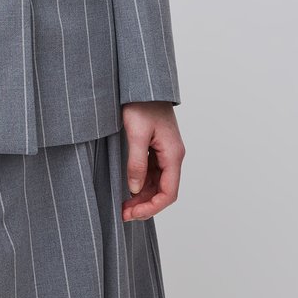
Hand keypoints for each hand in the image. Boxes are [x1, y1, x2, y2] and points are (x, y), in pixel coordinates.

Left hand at [120, 101, 184, 221]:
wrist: (143, 83)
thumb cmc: (141, 103)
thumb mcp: (136, 133)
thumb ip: (136, 162)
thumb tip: (134, 188)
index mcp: (173, 154)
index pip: (168, 193)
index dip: (152, 207)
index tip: (132, 213)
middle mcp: (173, 155)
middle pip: (163, 190)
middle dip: (145, 204)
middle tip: (124, 212)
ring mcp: (165, 151)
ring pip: (157, 183)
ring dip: (142, 196)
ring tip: (124, 204)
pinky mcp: (157, 147)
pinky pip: (153, 172)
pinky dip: (141, 183)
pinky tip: (128, 187)